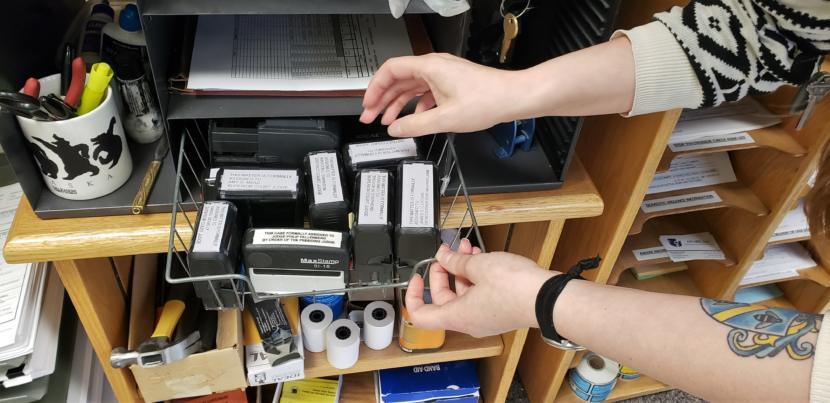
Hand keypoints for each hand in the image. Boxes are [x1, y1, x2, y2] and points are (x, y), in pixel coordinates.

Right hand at [359, 53, 519, 136]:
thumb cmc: (487, 100)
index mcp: (430, 67)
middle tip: (370, 116)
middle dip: (382, 99)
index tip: (367, 105)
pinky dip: (416, 105)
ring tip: (388, 121)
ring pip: (411, 87)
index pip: (390, 71)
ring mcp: (443, 74)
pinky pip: (426, 92)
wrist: (513, 97)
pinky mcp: (451, 83)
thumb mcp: (445, 119)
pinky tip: (414, 118)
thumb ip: (415, 125)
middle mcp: (435, 66)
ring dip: (398, 103)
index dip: (374, 88)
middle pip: (398, 79)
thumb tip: (396, 129)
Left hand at [405, 240, 556, 336]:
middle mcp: (470, 321)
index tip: (416, 277)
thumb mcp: (478, 266)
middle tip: (447, 253)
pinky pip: (480, 294)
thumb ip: (455, 261)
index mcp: (457, 316)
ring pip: (464, 293)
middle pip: (443, 298)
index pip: (420, 315)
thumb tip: (443, 257)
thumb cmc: (515, 288)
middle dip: (443, 272)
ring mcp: (486, 317)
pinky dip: (477, 276)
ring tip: (466, 248)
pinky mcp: (500, 310)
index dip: (413, 295)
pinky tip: (481, 257)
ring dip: (462, 269)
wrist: (548, 298)